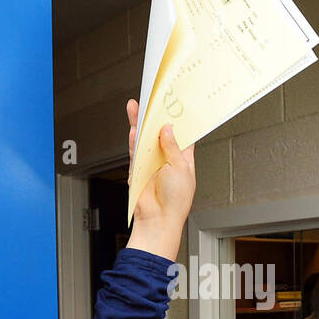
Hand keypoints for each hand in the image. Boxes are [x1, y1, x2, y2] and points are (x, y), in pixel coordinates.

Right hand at [124, 99, 195, 260]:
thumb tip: (166, 129)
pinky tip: (134, 126)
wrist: (158, 219)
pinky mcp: (138, 168)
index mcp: (184, 158)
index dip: (180, 120)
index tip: (177, 103)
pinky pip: (135, 150)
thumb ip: (172, 147)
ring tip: (140, 106)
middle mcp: (168, 158)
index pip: (183, 134)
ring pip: (146, 138)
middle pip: (161, 133)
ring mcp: (152, 163)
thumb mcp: (180, 168)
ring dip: (142, 123)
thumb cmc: (176, 201)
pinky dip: (134, 138)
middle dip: (158, 117)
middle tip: (155, 99)